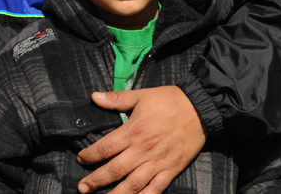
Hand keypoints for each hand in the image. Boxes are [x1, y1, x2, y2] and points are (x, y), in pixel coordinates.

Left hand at [76, 86, 205, 193]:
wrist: (199, 108)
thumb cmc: (168, 100)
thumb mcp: (140, 96)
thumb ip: (116, 99)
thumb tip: (94, 97)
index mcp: (132, 132)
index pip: (105, 148)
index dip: (90, 156)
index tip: (81, 160)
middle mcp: (142, 151)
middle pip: (114, 170)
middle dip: (96, 181)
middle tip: (82, 188)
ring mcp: (157, 163)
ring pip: (133, 184)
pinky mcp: (171, 170)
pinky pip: (156, 189)